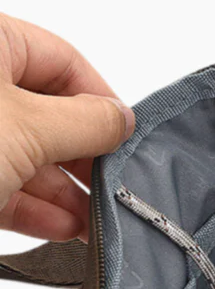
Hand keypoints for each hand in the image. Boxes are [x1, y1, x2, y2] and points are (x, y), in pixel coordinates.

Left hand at [0, 13, 133, 241]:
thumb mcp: (28, 128)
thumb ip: (87, 122)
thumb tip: (123, 119)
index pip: (62, 60)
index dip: (100, 100)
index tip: (127, 137)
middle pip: (47, 113)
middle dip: (84, 157)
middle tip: (117, 184)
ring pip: (25, 154)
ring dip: (65, 191)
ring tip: (98, 218)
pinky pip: (0, 184)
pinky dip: (34, 208)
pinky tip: (63, 228)